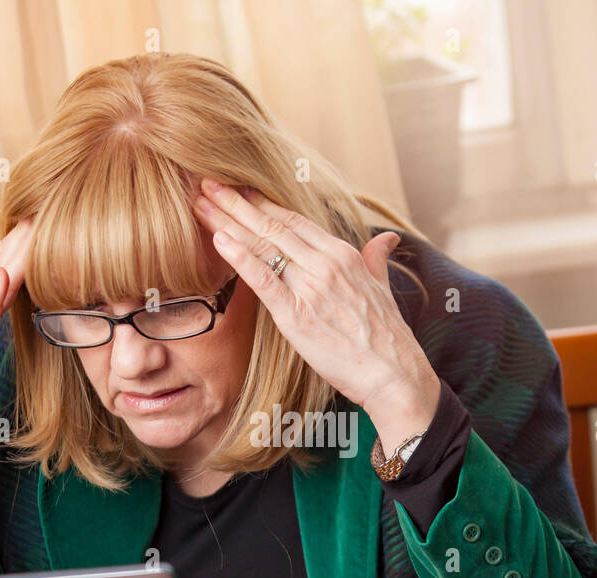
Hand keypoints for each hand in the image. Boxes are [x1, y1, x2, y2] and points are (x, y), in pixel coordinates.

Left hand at [192, 178, 440, 453]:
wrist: (394, 374)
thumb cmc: (387, 338)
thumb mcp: (383, 288)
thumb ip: (376, 260)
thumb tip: (386, 239)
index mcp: (343, 254)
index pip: (294, 221)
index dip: (262, 204)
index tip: (238, 190)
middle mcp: (326, 263)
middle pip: (272, 227)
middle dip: (236, 204)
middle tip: (207, 184)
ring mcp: (311, 287)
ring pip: (263, 246)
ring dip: (228, 223)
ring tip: (202, 204)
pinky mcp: (297, 315)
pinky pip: (263, 280)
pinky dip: (239, 258)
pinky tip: (218, 240)